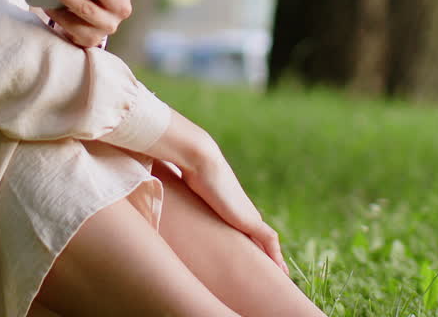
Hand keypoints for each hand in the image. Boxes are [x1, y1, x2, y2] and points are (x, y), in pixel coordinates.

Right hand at [179, 146, 288, 273]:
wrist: (200, 161)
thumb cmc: (189, 172)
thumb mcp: (186, 195)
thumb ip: (182, 203)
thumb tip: (157, 206)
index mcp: (231, 207)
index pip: (246, 230)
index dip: (253, 246)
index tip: (255, 260)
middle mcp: (243, 212)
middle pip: (260, 238)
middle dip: (266, 256)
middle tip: (273, 274)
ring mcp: (248, 215)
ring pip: (267, 242)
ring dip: (273, 259)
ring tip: (280, 276)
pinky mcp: (250, 220)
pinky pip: (269, 241)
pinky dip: (276, 256)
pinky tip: (280, 271)